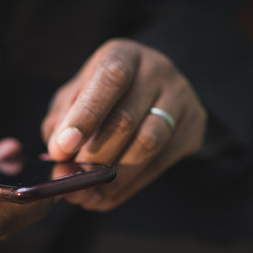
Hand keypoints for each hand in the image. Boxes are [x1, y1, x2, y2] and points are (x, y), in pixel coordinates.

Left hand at [42, 39, 205, 210]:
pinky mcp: (194, 124)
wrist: (151, 88)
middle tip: (70, 183)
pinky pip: (163, 161)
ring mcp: (181, 96)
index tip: (63, 149)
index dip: (86, 115)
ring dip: (115, 177)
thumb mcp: (76, 95)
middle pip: (127, 117)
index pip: (110, 79)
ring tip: (89, 197)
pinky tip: (109, 196)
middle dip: (94, 157)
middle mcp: (157, 70)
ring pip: (149, 142)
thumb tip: (58, 156)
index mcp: (123, 55)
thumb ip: (62, 121)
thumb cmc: (103, 93)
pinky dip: (132, 185)